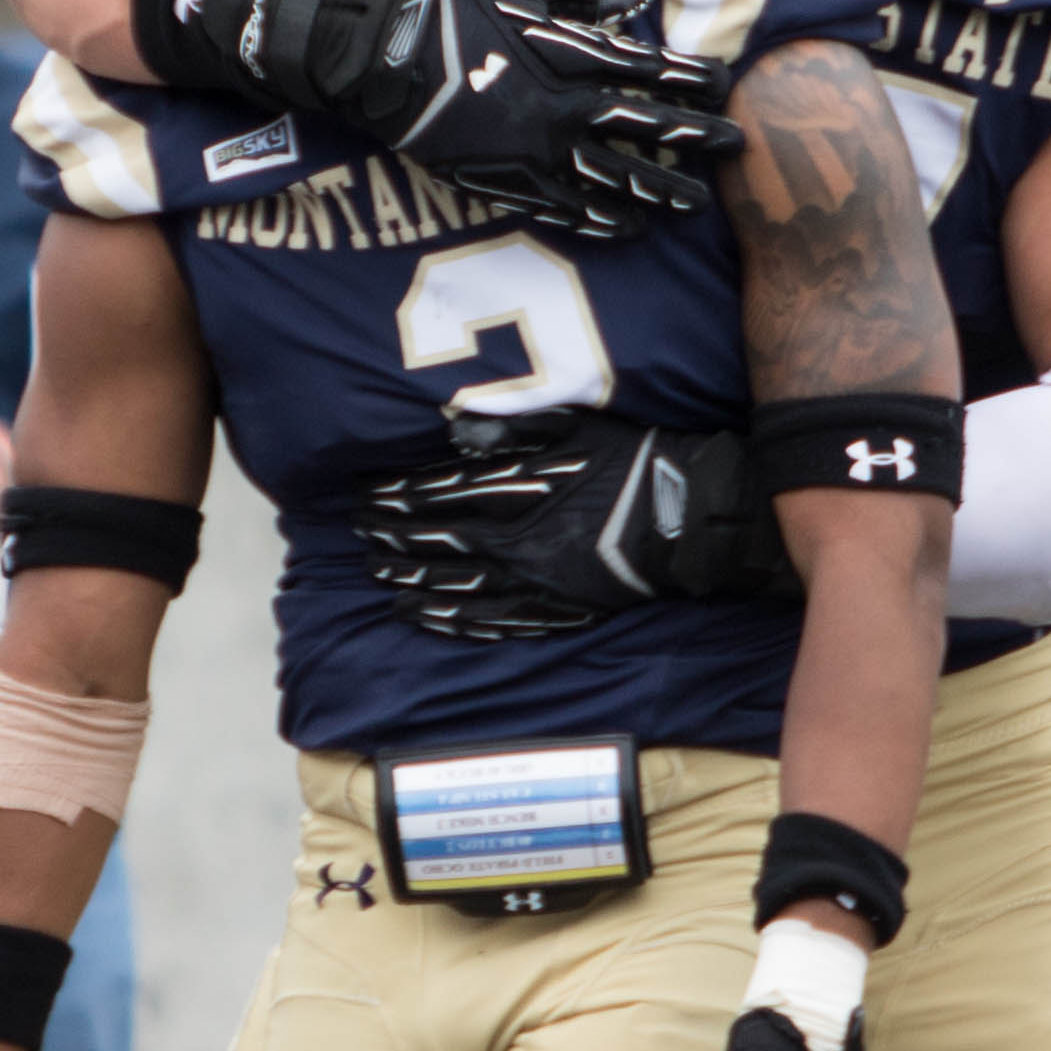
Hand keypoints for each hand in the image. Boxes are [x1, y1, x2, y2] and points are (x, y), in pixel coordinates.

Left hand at [358, 410, 795, 639]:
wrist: (687, 518)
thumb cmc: (631, 463)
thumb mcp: (573, 429)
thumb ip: (510, 430)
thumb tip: (453, 428)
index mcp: (519, 495)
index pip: (437, 497)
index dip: (396, 497)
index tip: (366, 495)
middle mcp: (519, 545)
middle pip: (438, 545)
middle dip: (394, 539)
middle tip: (362, 536)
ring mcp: (536, 584)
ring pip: (458, 589)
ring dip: (415, 584)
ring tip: (384, 580)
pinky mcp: (556, 609)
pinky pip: (495, 622)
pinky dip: (457, 621)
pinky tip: (432, 619)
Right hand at [362, 0, 742, 240]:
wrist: (397, 60)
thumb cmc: (460, 15)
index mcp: (575, 56)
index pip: (653, 70)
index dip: (693, 79)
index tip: (724, 86)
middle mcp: (569, 107)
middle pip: (649, 128)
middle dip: (697, 138)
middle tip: (736, 147)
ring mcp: (543, 151)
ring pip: (617, 178)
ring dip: (660, 192)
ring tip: (693, 205)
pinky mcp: (514, 182)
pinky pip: (569, 209)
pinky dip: (601, 221)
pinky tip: (629, 230)